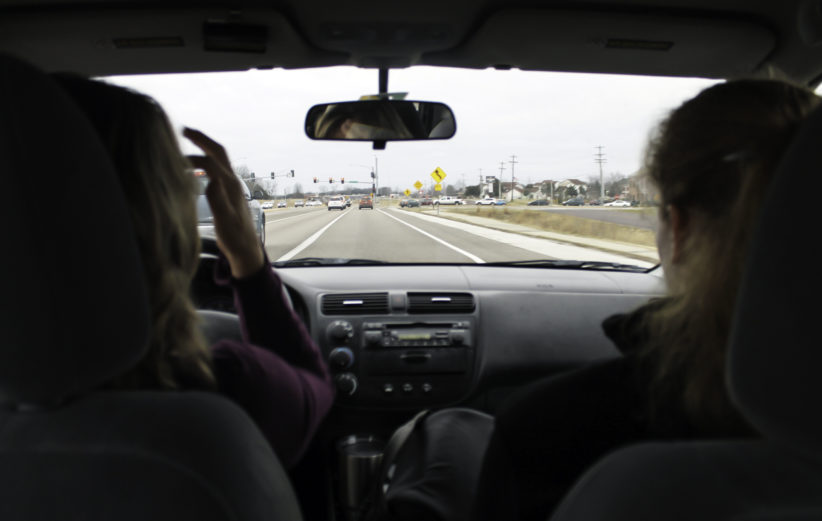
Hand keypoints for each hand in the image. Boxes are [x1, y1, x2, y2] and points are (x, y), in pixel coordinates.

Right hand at [184, 127, 264, 277]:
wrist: (247, 248)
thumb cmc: (236, 238)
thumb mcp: (225, 222)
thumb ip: (218, 201)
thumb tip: (211, 180)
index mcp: (230, 186)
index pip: (209, 162)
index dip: (191, 157)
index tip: (172, 157)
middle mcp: (232, 182)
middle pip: (218, 152)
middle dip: (201, 139)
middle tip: (183, 130)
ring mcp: (232, 185)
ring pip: (219, 158)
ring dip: (204, 146)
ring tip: (187, 139)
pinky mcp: (229, 191)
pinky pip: (217, 168)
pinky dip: (205, 159)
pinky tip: (195, 165)